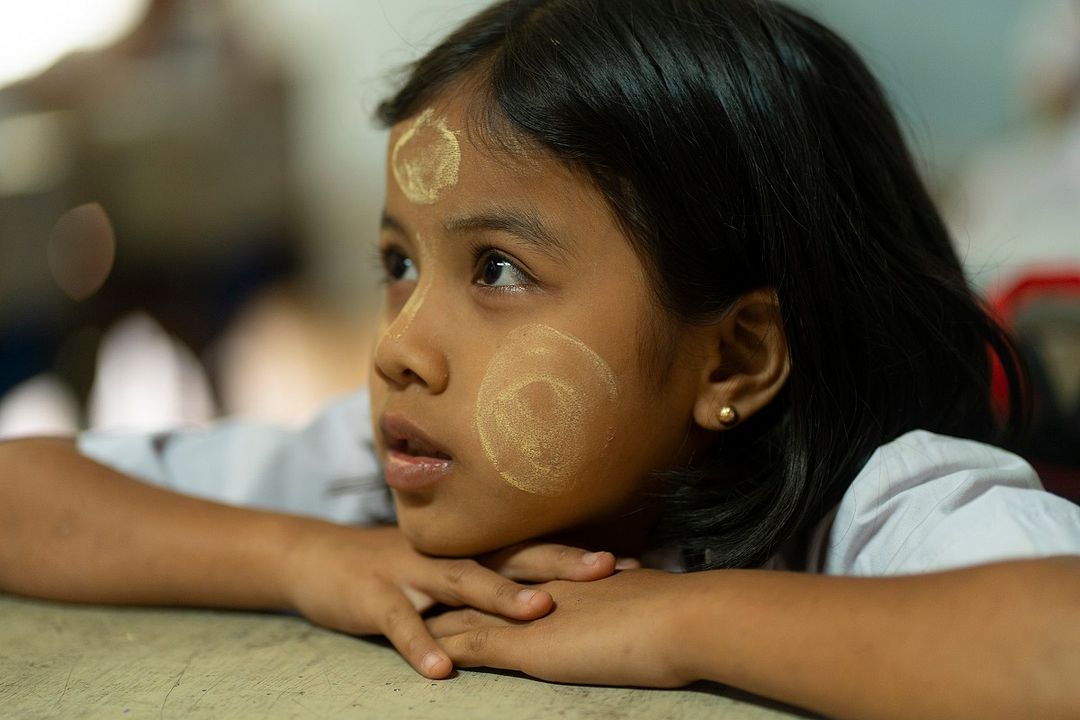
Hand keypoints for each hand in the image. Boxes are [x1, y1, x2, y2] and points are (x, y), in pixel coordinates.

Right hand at [280, 523, 621, 678]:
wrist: (320, 559)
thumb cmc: (396, 569)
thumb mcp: (447, 567)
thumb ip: (491, 574)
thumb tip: (550, 591)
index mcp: (472, 548)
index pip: (534, 547)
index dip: (580, 555)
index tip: (633, 562)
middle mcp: (450, 554)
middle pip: (512, 555)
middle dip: (560, 563)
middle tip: (608, 570)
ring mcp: (413, 574)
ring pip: (462, 582)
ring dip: (500, 597)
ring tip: (538, 613)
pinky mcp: (376, 599)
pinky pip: (402, 624)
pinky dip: (421, 646)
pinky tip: (442, 670)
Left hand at [428, 568, 698, 687]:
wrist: (681, 619)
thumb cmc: (679, 613)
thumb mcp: (645, 596)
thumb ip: (628, 593)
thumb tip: (638, 592)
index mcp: (570, 572)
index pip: (520, 567)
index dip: (494, 569)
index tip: (470, 568)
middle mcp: (543, 585)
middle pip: (486, 580)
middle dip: (455, 584)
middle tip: (423, 583)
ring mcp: (532, 614)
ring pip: (472, 612)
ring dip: (441, 618)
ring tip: (410, 619)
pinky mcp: (527, 646)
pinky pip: (476, 646)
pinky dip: (450, 651)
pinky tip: (429, 658)